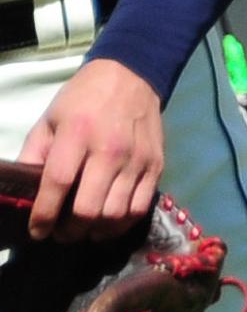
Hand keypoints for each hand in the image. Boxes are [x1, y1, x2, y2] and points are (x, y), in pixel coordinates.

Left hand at [19, 59, 164, 239]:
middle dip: (70, 230)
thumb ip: (35, 154)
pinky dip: (122, 224)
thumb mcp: (49, 120)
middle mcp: (109, 149)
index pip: (58, 183)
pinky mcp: (156, 167)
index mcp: (77, 134)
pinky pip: (139, 207)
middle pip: (89, 207)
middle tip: (61, 234)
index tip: (37, 231)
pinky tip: (109, 224)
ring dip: (95, 231)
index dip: (44, 213)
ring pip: (115, 214)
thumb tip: (25, 190)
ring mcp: (136, 160)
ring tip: (84, 232)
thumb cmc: (83, 99)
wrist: (131, 77)